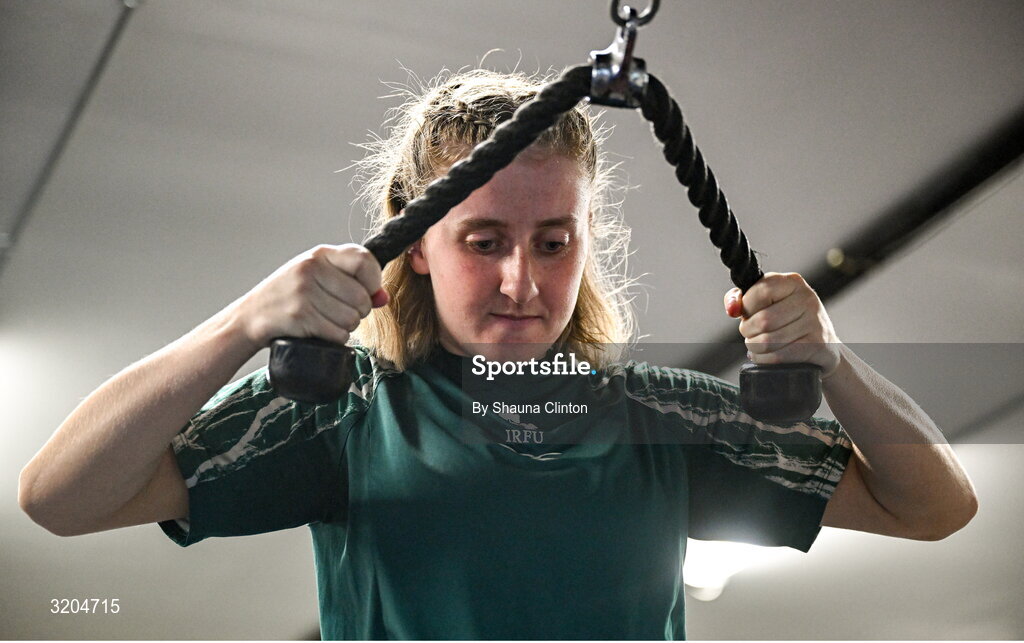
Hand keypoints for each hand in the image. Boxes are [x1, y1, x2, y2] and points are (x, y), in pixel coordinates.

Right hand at [232, 244, 388, 350]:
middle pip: (362, 296)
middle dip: (358, 311)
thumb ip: (352, 282)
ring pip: (352, 318)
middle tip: (340, 312)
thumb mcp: (318, 279)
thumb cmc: (290, 297)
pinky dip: (335, 338)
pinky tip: (320, 331)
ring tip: (327, 321)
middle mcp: (311, 269)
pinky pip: (338, 334)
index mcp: (319, 255)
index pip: (364, 260)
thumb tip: (382, 297)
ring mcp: (305, 292)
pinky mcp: (300, 316)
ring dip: (346, 327)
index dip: (373, 280)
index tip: (368, 292)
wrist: (250, 317)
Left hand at [724, 272, 840, 377]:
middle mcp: (807, 298)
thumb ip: (741, 299)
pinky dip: (765, 360)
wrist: (824, 345)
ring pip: (768, 341)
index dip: (746, 307)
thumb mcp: (766, 302)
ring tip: (757, 346)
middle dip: (748, 332)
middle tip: (750, 335)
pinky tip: (764, 357)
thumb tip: (732, 309)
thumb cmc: (787, 321)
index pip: (760, 291)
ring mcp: (815, 322)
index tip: (746, 315)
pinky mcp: (817, 345)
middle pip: (763, 320)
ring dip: (754, 348)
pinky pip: (779, 356)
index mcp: (793, 282)